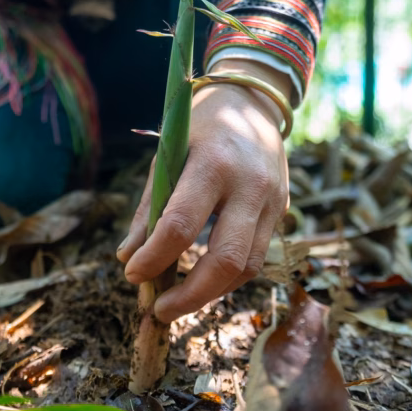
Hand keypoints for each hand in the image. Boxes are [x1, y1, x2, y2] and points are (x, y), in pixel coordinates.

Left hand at [116, 58, 291, 321]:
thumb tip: (129, 257)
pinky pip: (257, 256)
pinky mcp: (283, 210)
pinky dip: (227, 276)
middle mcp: (250, 185)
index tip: (132, 275)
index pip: (181, 224)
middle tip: (159, 311)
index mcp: (213, 163)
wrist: (253, 100)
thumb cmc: (199, 128)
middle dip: (191, 295)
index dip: (154, 257)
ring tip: (178, 301)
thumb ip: (150, 208)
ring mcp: (273, 200)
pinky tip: (203, 281)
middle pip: (226, 258)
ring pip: (248, 267)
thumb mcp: (167, 155)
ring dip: (211, 293)